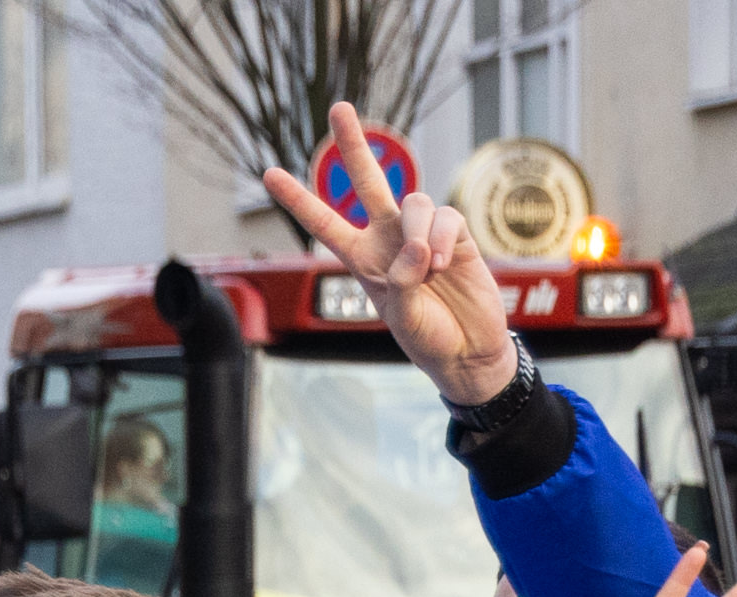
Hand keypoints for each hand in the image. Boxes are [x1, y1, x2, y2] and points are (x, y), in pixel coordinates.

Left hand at [263, 105, 520, 406]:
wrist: (467, 348)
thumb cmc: (427, 337)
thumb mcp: (402, 317)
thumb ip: (401, 281)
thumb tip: (416, 246)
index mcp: (361, 259)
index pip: (325, 223)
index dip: (299, 199)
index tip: (269, 174)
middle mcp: (388, 238)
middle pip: (367, 182)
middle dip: (353, 146)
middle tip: (339, 108)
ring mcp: (422, 232)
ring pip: (413, 201)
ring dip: (419, 233)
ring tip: (430, 270)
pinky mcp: (456, 232)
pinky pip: (445, 216)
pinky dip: (444, 238)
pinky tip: (445, 264)